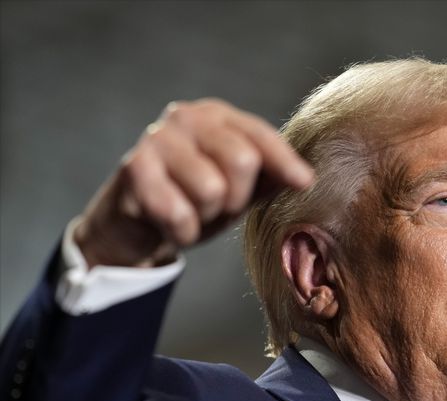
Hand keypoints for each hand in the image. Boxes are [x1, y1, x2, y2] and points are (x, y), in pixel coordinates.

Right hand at [74, 98, 312, 267]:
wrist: (134, 222)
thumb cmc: (193, 199)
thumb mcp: (239, 188)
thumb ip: (270, 178)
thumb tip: (306, 178)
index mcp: (218, 116)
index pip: (260, 135)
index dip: (285, 161)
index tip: (305, 183)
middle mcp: (187, 117)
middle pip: (242, 160)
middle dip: (238, 198)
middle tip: (220, 208)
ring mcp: (157, 138)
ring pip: (212, 189)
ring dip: (207, 216)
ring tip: (192, 212)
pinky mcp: (133, 167)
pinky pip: (178, 211)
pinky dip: (183, 231)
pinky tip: (172, 224)